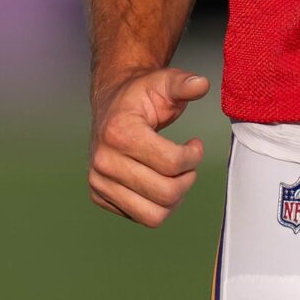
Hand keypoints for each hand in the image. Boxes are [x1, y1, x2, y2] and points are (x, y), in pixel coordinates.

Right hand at [88, 67, 211, 226]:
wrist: (111, 105)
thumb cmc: (139, 97)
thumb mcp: (164, 82)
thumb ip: (184, 83)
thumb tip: (201, 84)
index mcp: (119, 132)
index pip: (171, 163)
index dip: (193, 157)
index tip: (195, 145)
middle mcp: (103, 160)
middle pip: (166, 193)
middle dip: (187, 179)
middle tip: (187, 163)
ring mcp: (98, 180)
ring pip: (154, 215)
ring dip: (174, 198)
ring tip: (176, 177)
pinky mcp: (99, 195)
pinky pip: (141, 217)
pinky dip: (157, 205)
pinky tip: (157, 181)